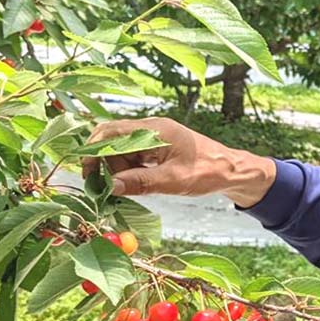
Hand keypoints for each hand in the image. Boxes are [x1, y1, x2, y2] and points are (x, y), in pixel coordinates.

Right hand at [80, 116, 275, 206]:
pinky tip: (130, 185)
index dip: (94, 151)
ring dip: (115, 169)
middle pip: (113, 140)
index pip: (112, 132)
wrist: (232, 170)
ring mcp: (155, 138)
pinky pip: (134, 156)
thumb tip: (111, 187)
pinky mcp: (158, 149)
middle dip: (102, 162)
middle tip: (100, 187)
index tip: (87, 174)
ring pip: (122, 150)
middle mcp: (152, 129)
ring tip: (119, 191)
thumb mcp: (174, 181)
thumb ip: (141, 182)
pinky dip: (128, 170)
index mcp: (155, 130)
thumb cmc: (208, 172)